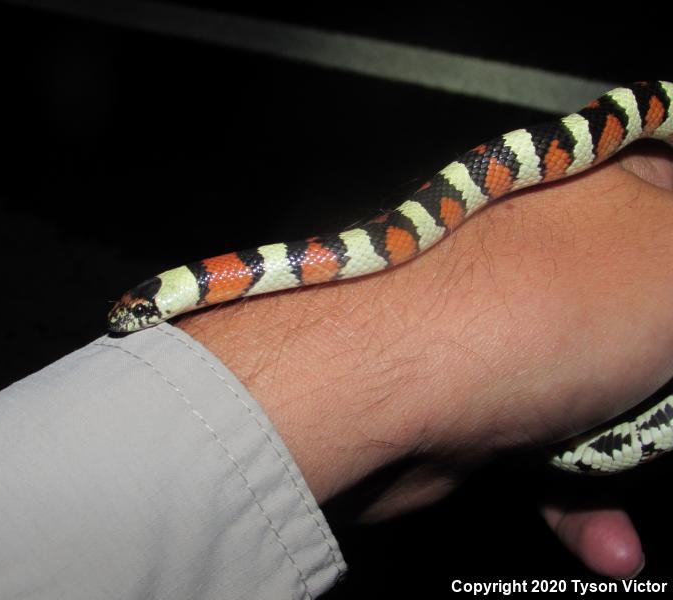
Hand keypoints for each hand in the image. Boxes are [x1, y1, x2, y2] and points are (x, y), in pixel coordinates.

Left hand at [179, 143, 672, 578]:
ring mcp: (514, 330)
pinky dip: (580, 498)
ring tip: (639, 473)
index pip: (671, 193)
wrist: (378, 381)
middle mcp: (553, 252)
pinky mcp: (481, 400)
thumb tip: (664, 280)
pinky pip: (549, 447)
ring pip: (609, 390)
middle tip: (670, 411)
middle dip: (668, 376)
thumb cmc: (547, 305)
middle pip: (650, 311)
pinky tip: (611, 546)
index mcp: (602, 187)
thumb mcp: (670, 264)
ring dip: (638, 449)